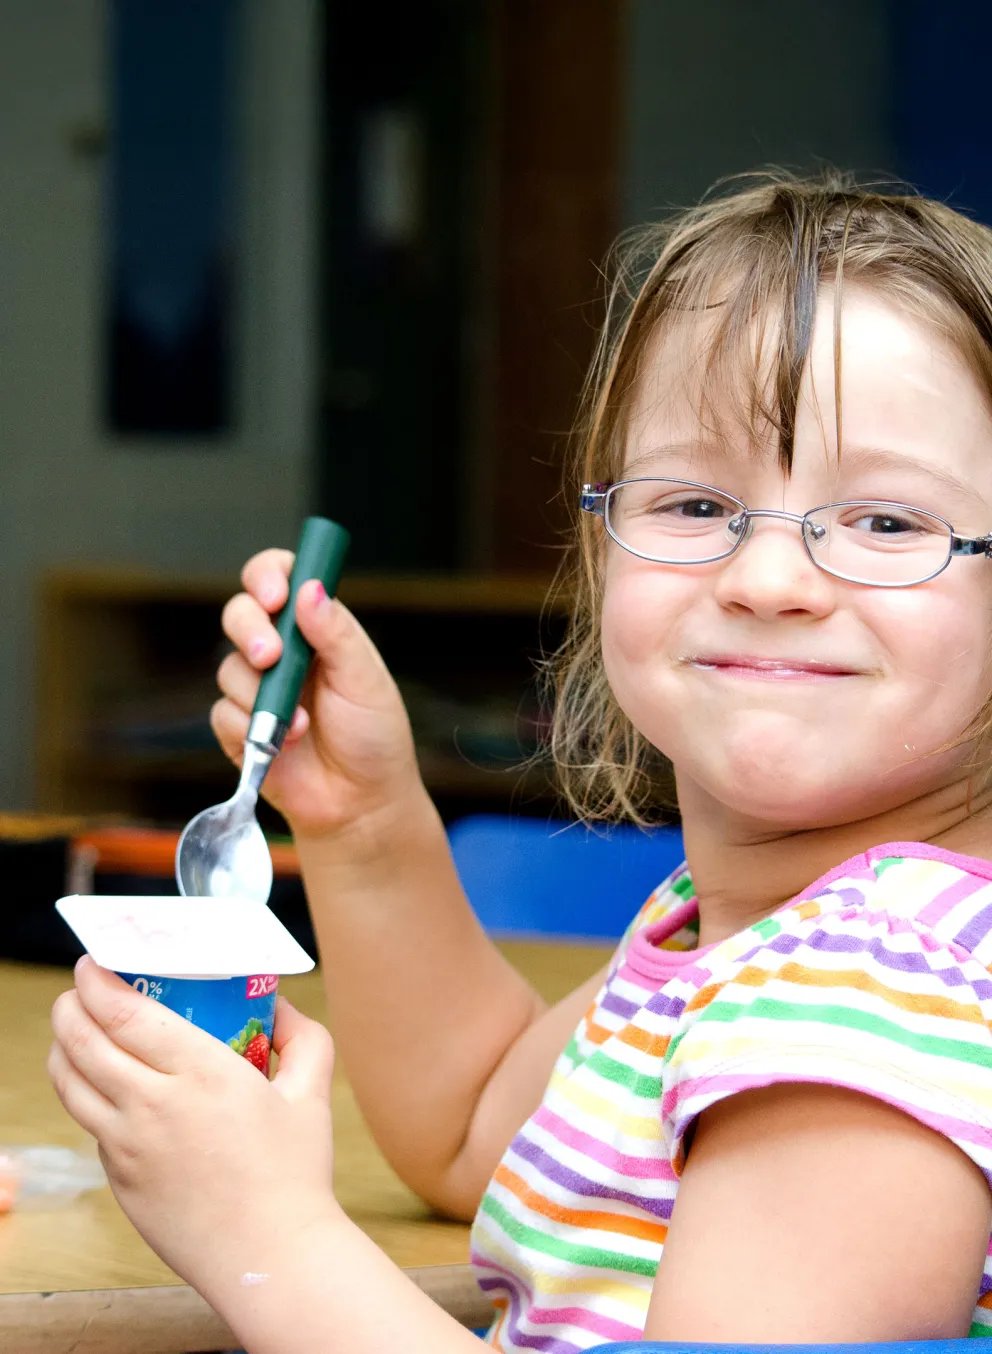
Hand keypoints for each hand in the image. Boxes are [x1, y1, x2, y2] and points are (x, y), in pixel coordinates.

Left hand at [49, 959, 337, 1289]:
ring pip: (70, 1085)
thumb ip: (304, 1038)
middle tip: (76, 991)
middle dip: (68, 1006)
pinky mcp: (120, 1180)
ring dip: (62, 1048)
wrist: (271, 1256)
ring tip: (74, 1032)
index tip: (91, 963)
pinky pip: (92, 1126)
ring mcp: (128, 1146)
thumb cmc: (295, 1174)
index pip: (123, 1013)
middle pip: (82, 1042)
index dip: (95, 981)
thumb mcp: (312, 1093)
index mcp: (201, 1072)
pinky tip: (104, 1088)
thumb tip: (282, 1006)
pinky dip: (87, 1096)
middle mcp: (153, 1104)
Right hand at [214, 549, 421, 835]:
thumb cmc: (374, 738)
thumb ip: (338, 633)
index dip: (268, 575)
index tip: (275, 596)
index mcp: (315, 629)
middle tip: (271, 658)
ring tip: (300, 725)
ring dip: (262, 696)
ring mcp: (257, 690)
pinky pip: (221, 712)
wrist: (361, 804)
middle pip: (239, 613)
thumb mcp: (366, 680)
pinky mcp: (238, 728)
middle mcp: (282, 652)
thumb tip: (309, 588)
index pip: (279, 578)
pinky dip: (249, 727)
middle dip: (249, 630)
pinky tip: (284, 745)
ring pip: (228, 667)